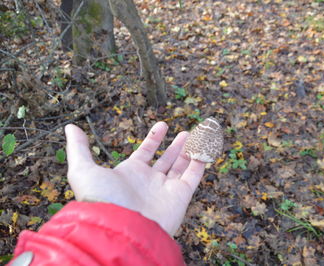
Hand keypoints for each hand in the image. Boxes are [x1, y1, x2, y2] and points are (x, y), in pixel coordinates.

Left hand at [65, 122, 204, 235]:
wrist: (120, 229)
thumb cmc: (100, 200)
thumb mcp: (83, 170)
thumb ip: (79, 148)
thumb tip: (71, 127)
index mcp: (131, 174)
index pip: (145, 153)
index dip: (154, 139)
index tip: (162, 125)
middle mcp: (150, 181)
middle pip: (167, 160)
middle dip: (176, 146)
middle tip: (186, 132)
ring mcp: (166, 189)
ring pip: (182, 166)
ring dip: (190, 151)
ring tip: (197, 135)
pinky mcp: (181, 196)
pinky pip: (194, 175)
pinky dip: (200, 162)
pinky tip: (203, 148)